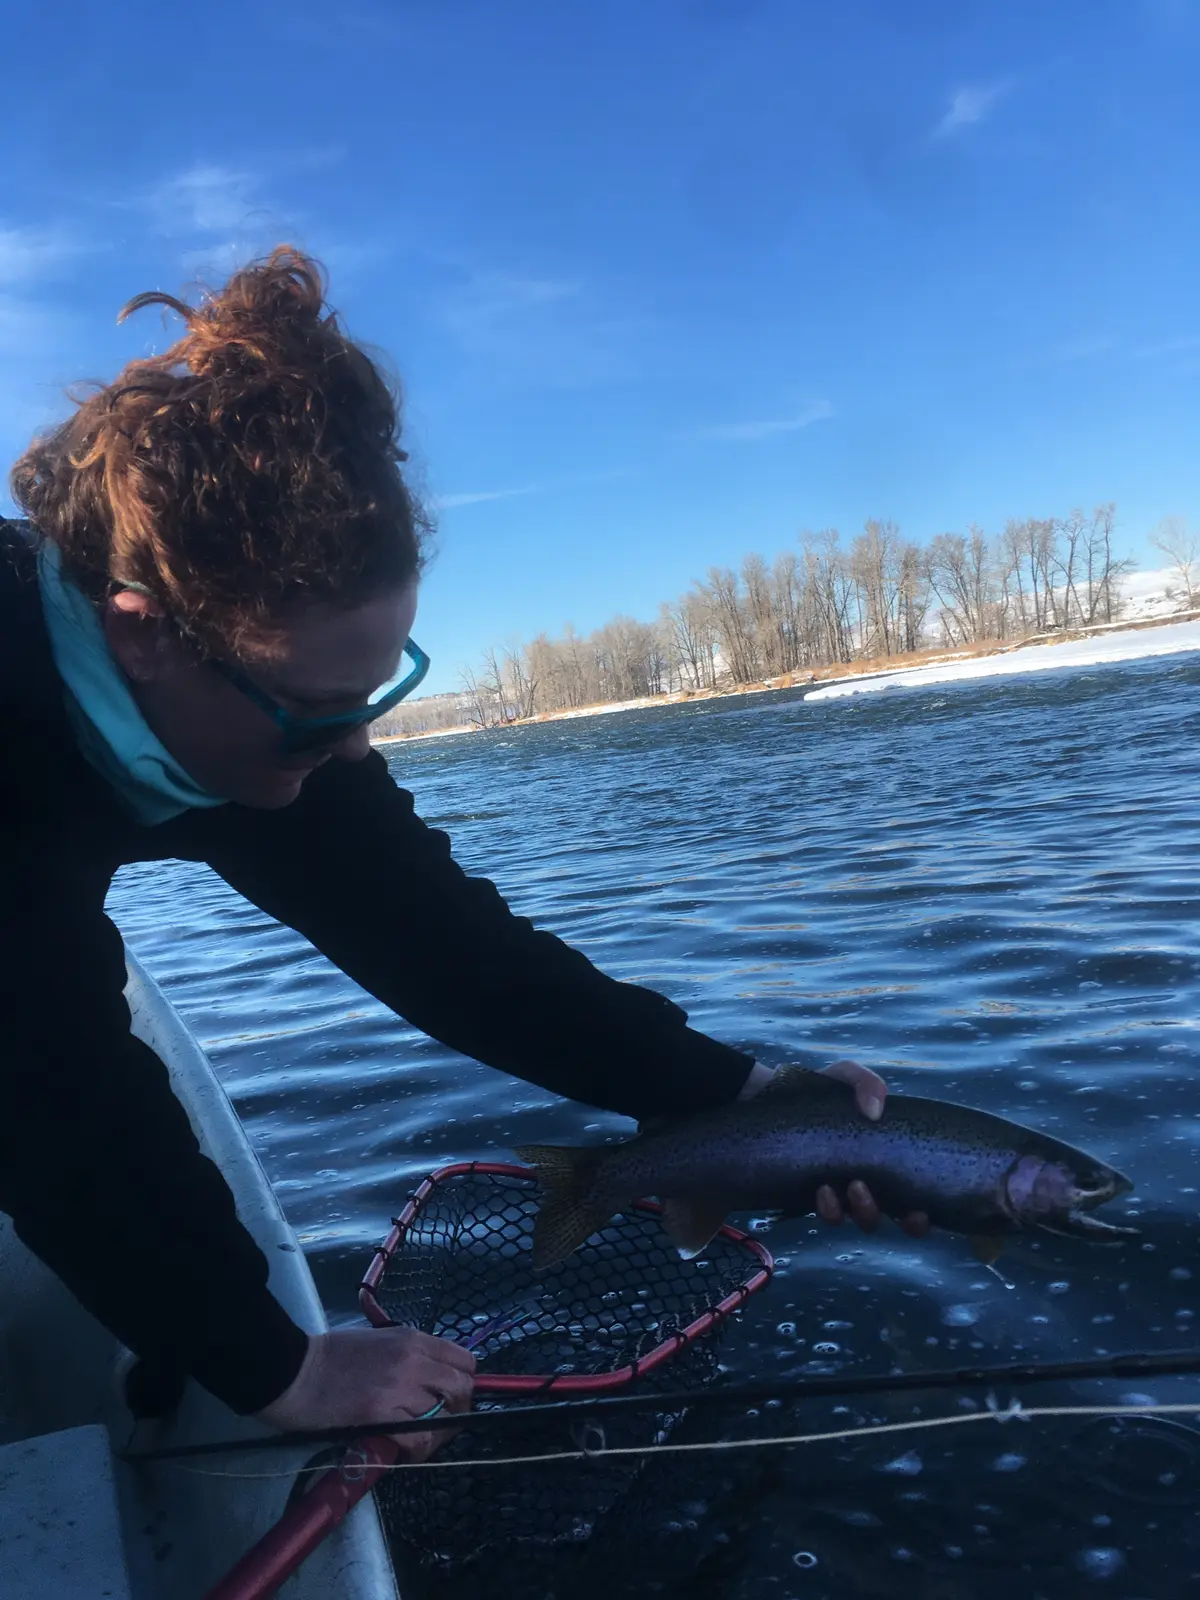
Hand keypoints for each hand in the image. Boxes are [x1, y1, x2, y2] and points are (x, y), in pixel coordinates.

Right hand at [256, 1326, 475, 1462]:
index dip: (463, 1383)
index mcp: (413, 1339)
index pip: (465, 1360)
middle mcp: (414, 1360)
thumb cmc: (330, 1356)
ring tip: (419, 1442)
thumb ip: (409, 1357)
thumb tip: (431, 1381)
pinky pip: (419, 1438)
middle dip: (458, 1410)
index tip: (451, 1397)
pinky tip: (405, 1451)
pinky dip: (418, 1450)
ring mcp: (399, 1387)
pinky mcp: (381, 1414)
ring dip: (436, 1434)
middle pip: (463, 1389)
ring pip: (444, 1417)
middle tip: (439, 1424)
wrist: (293, 1370)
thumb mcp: (379, 1342)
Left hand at [815, 1059, 929, 1238]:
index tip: (922, 1209)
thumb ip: (866, 1083)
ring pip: (866, 1220)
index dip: (926, 1214)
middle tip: (900, 1208)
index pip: (920, 1195)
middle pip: (901, 1219)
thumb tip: (876, 1111)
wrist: (775, 1100)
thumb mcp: (846, 1077)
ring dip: (865, 1210)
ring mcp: (846, 1193)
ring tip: (853, 1186)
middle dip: (906, 1224)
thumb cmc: (823, 1090)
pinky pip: (831, 1215)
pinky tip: (824, 1189)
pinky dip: (832, 1208)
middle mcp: (875, 1181)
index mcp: (890, 1158)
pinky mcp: (818, 1197)